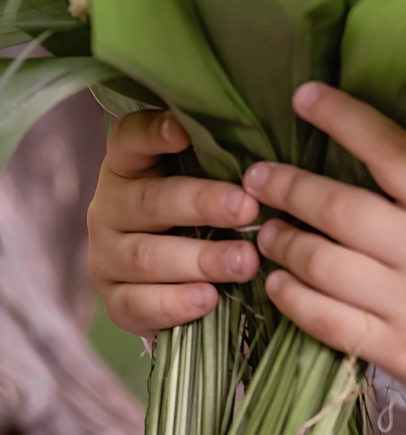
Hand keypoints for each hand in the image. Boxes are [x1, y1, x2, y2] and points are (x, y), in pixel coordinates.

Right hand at [88, 109, 260, 333]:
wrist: (171, 278)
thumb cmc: (198, 212)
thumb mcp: (203, 177)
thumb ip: (220, 158)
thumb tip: (269, 149)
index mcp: (128, 165)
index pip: (129, 139)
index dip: (153, 132)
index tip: (185, 131)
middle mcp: (110, 207)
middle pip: (150, 202)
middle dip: (203, 204)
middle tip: (247, 208)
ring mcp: (107, 256)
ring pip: (148, 257)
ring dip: (201, 259)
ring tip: (247, 261)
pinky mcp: (115, 301)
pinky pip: (139, 303)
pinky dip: (175, 303)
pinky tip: (209, 298)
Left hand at [245, 84, 405, 434]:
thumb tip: (351, 158)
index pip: (391, 151)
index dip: (344, 118)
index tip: (304, 97)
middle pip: (340, 211)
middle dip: (288, 188)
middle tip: (258, 176)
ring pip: (322, 266)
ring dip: (284, 243)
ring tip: (266, 229)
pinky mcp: (395, 352)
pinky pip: (326, 320)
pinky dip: (292, 298)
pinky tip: (278, 283)